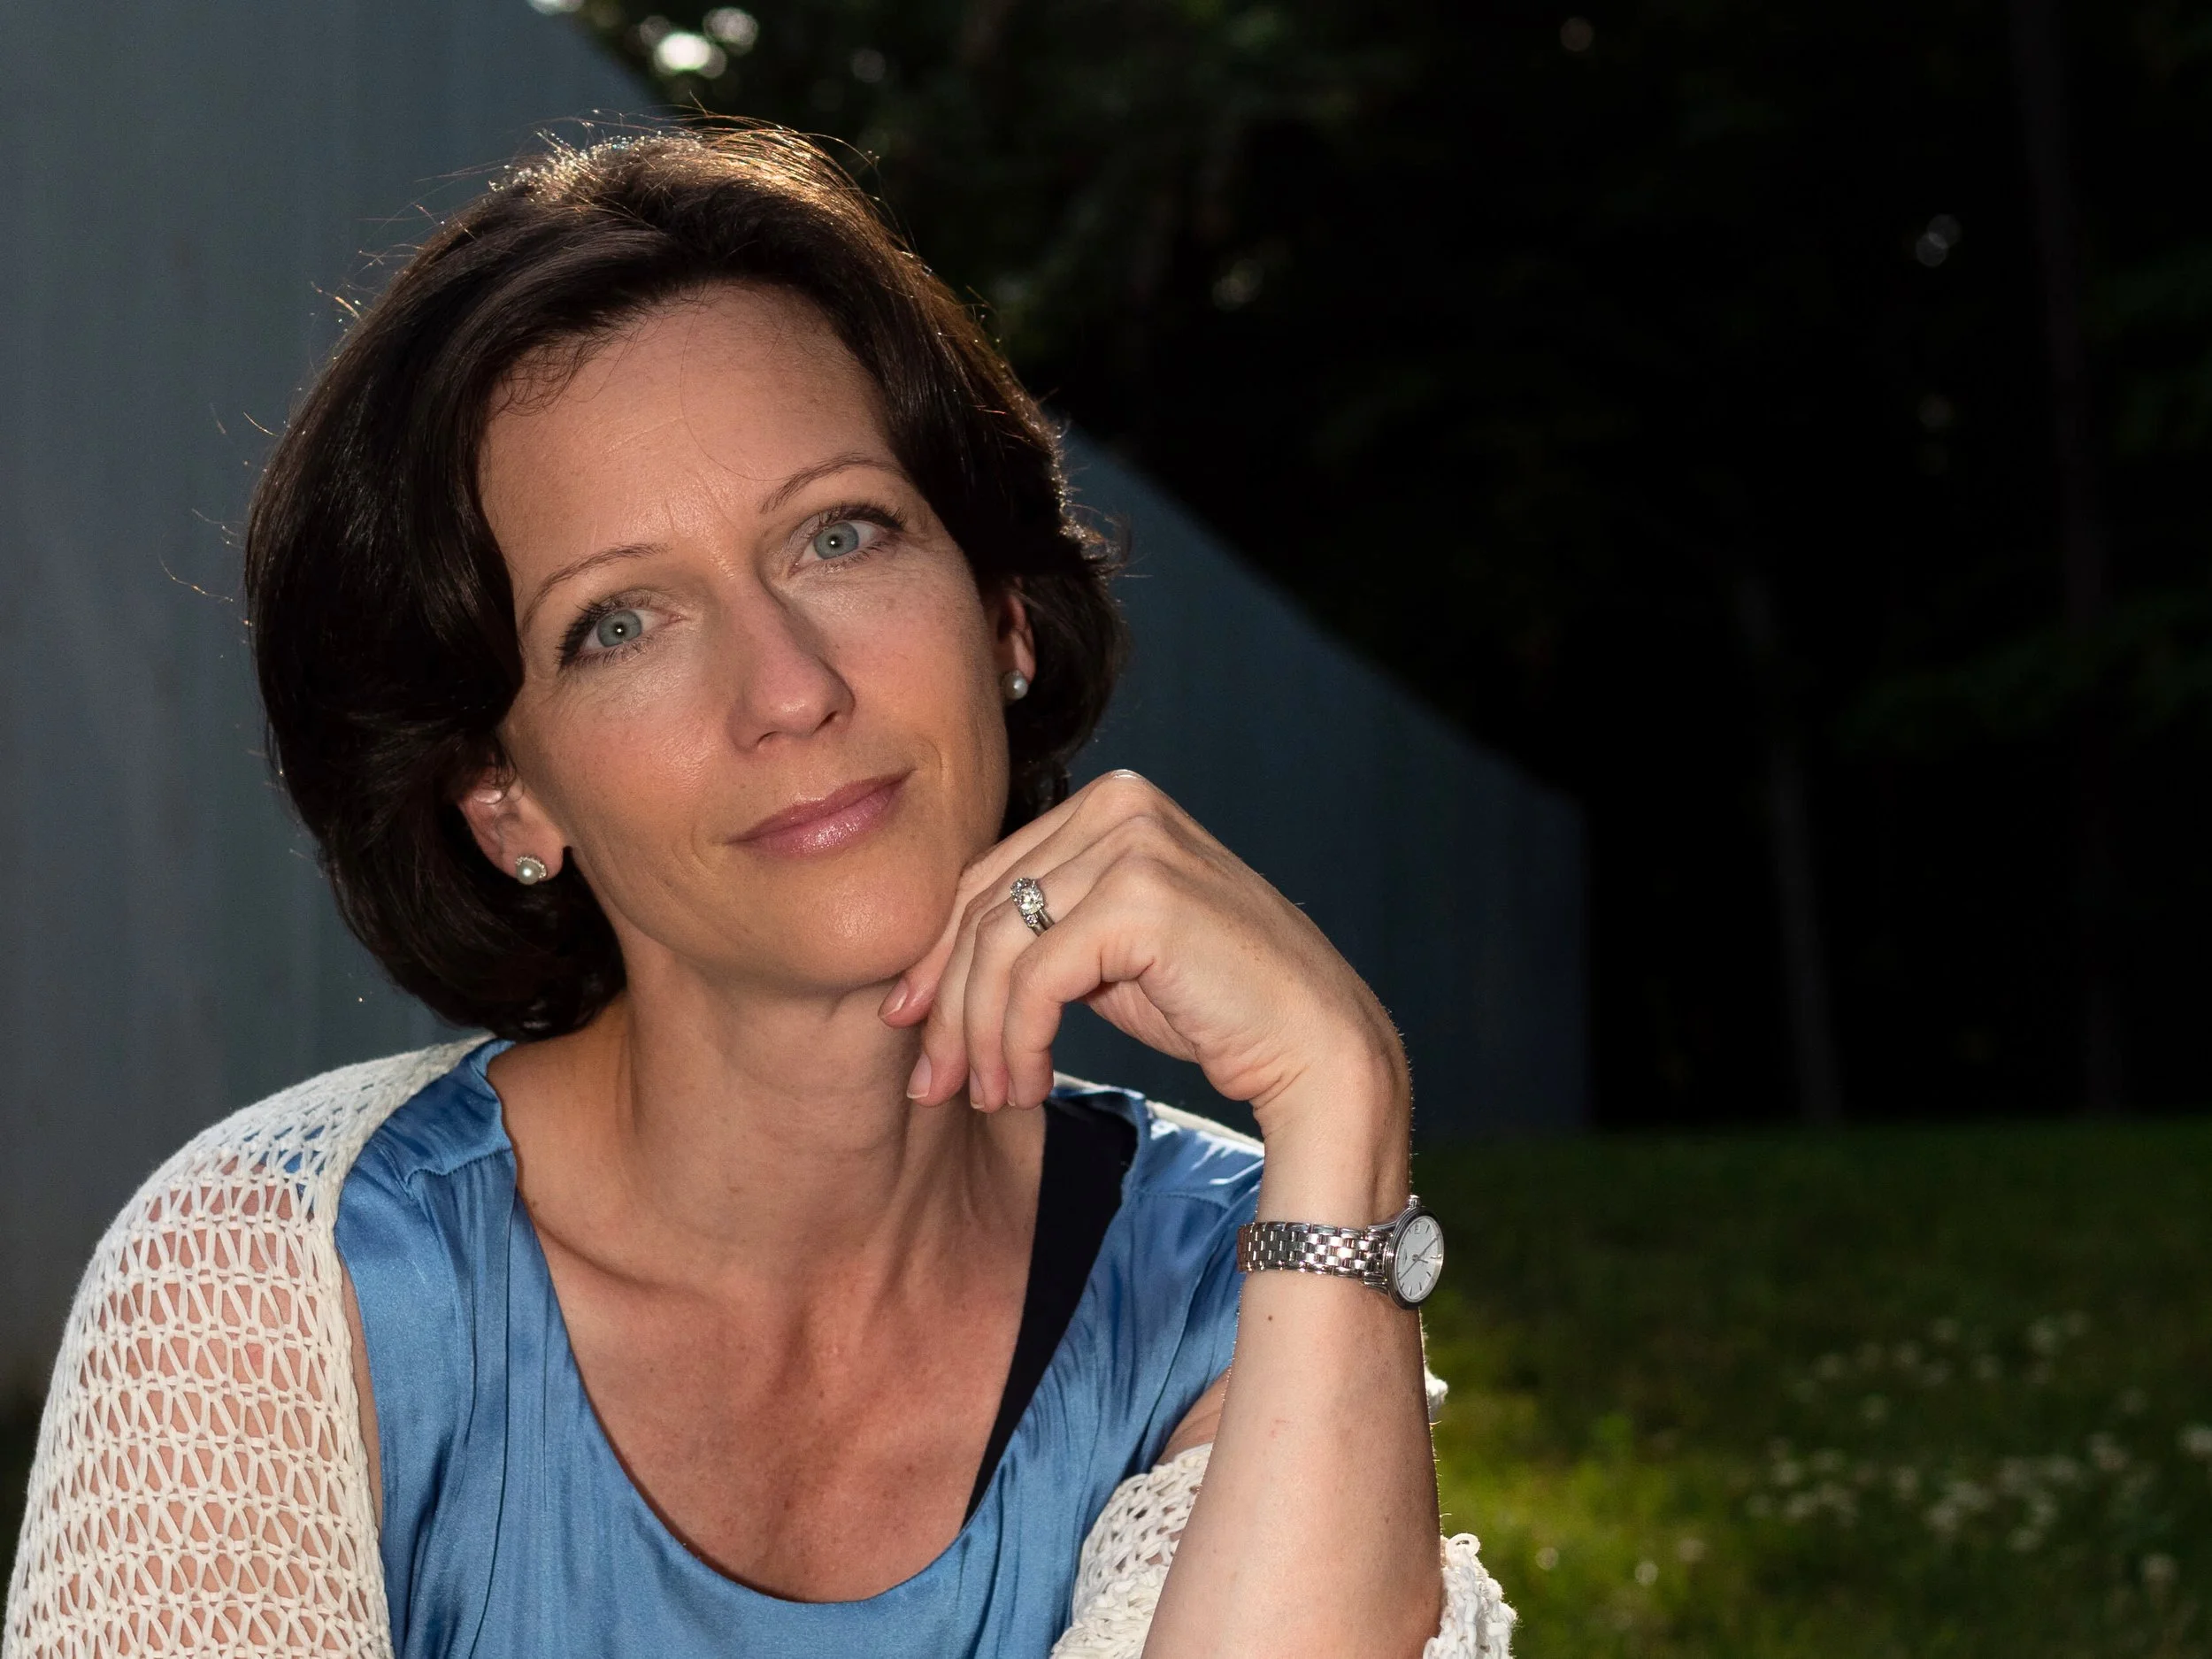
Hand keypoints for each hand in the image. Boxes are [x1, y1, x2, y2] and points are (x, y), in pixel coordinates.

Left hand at [878, 771, 1408, 1149]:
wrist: (1315, 1043)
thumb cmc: (1215, 1004)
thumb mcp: (1107, 954)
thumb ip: (1041, 932)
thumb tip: (930, 972)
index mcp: (1112, 802)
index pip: (988, 878)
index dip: (938, 958)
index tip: (909, 1024)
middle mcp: (1121, 804)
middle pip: (983, 909)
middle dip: (946, 1005)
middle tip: (932, 1083)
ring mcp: (1135, 843)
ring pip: (999, 947)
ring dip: (979, 1036)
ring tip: (987, 1096)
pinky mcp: (1142, 898)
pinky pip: (1036, 979)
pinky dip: (1016, 1041)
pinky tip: (1024, 1086)